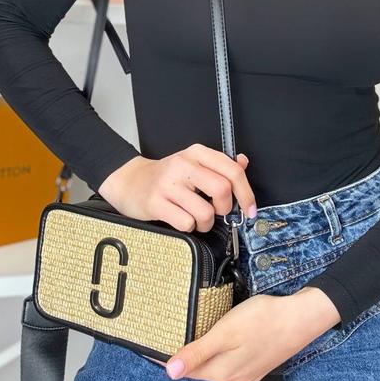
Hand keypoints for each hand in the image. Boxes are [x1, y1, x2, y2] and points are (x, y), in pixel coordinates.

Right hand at [98, 144, 256, 233]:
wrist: (130, 182)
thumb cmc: (166, 177)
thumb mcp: (193, 164)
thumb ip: (220, 165)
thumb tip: (243, 162)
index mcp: (196, 153)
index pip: (232, 171)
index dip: (247, 193)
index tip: (249, 209)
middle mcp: (182, 165)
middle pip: (222, 190)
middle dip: (225, 208)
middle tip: (217, 212)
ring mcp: (168, 184)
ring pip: (205, 212)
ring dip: (205, 223)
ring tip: (196, 218)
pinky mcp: (155, 202)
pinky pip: (186, 223)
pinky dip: (188, 227)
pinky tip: (181, 219)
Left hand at [163, 286, 341, 380]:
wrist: (301, 317)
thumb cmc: (262, 320)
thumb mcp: (225, 333)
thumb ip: (198, 354)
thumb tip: (170, 373)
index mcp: (222, 373)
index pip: (185, 368)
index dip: (168, 356)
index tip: (151, 343)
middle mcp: (232, 379)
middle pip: (200, 367)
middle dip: (185, 353)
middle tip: (167, 332)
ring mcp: (247, 373)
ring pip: (216, 363)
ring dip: (203, 351)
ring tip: (190, 331)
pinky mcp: (257, 364)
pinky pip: (231, 360)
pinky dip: (221, 350)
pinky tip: (220, 335)